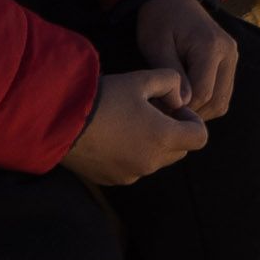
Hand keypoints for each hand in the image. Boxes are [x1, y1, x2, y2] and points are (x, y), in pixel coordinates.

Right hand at [64, 69, 206, 185]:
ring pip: (157, 161)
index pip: (200, 137)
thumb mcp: (141, 79)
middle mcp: (151, 162)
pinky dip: (133, 155)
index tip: (174, 107)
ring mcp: (132, 175)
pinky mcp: (113, 180)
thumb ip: (170, 82)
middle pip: (180, 150)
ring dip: (153, 144)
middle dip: (174, 132)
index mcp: (164, 137)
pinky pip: (135, 169)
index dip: (193, 120)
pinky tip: (113, 136)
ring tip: (130, 123)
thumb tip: (179, 96)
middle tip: (152, 112)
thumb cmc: (104, 97)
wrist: (59, 121)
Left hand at [136, 0, 237, 119]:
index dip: (181, 108)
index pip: (203, 94)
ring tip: (175, 107)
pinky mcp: (230, 61)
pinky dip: (207, 101)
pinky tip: (186, 98)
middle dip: (192, 113)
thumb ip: (171, 72)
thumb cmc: (160, 20)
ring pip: (223, 101)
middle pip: (217, 101)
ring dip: (201, 110)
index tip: (159, 110)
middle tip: (166, 114)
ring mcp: (233, 57)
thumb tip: (184, 103)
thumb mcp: (156, 44)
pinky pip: (223, 92)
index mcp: (211, 47)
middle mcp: (229, 53)